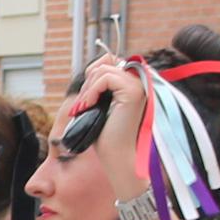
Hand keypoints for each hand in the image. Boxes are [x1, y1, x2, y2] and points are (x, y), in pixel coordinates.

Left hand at [66, 57, 156, 219]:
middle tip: (80, 108)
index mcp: (133, 84)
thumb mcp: (99, 105)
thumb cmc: (107, 137)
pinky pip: (105, 78)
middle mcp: (139, 82)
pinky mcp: (133, 92)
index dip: (92, 76)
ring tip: (82, 110)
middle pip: (105, 63)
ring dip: (86, 90)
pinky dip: (90, 91)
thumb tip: (99, 61)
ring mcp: (138, 86)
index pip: (109, 62)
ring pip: (103, 70)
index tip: (84, 100)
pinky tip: (87, 107)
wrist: (118, 158)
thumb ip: (100, 84)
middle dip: (87, 84)